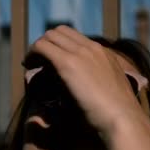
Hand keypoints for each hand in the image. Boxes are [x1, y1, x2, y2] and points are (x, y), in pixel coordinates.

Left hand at [27, 26, 147, 136]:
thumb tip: (84, 92)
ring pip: (49, 36)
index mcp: (104, 53)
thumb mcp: (109, 93)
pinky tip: (28, 67)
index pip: (76, 37)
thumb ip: (98, 84)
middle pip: (60, 31)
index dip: (59, 45)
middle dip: (46, 42)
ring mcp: (81, 53)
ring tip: (31, 64)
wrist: (121, 118)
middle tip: (37, 60)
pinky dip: (32, 54)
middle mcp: (92, 48)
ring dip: (37, 48)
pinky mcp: (68, 63)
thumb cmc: (117, 114)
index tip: (50, 60)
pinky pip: (42, 48)